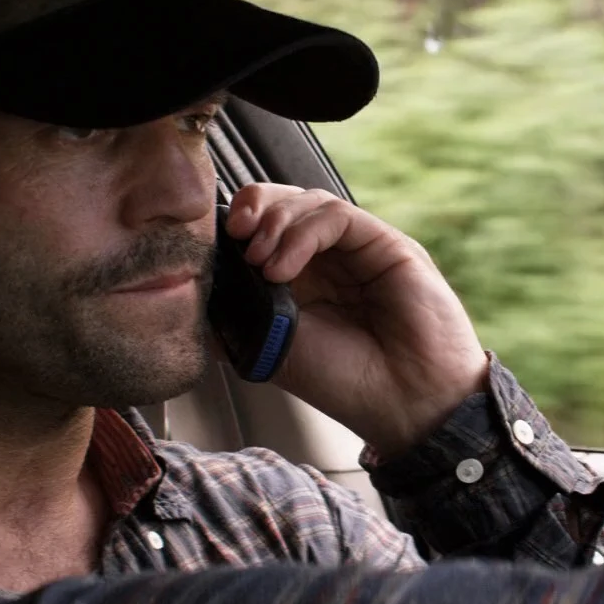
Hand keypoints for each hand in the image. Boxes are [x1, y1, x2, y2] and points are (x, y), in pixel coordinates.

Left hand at [223, 184, 488, 455]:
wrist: (403, 403)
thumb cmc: (345, 382)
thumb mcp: (271, 347)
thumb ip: (240, 310)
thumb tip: (200, 283)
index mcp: (303, 278)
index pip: (266, 225)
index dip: (239, 222)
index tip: (216, 241)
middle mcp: (330, 258)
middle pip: (286, 201)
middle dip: (253, 207)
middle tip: (235, 233)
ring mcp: (358, 249)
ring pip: (310, 201)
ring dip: (275, 223)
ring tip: (261, 262)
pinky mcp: (386, 244)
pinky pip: (336, 216)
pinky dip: (303, 233)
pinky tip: (283, 266)